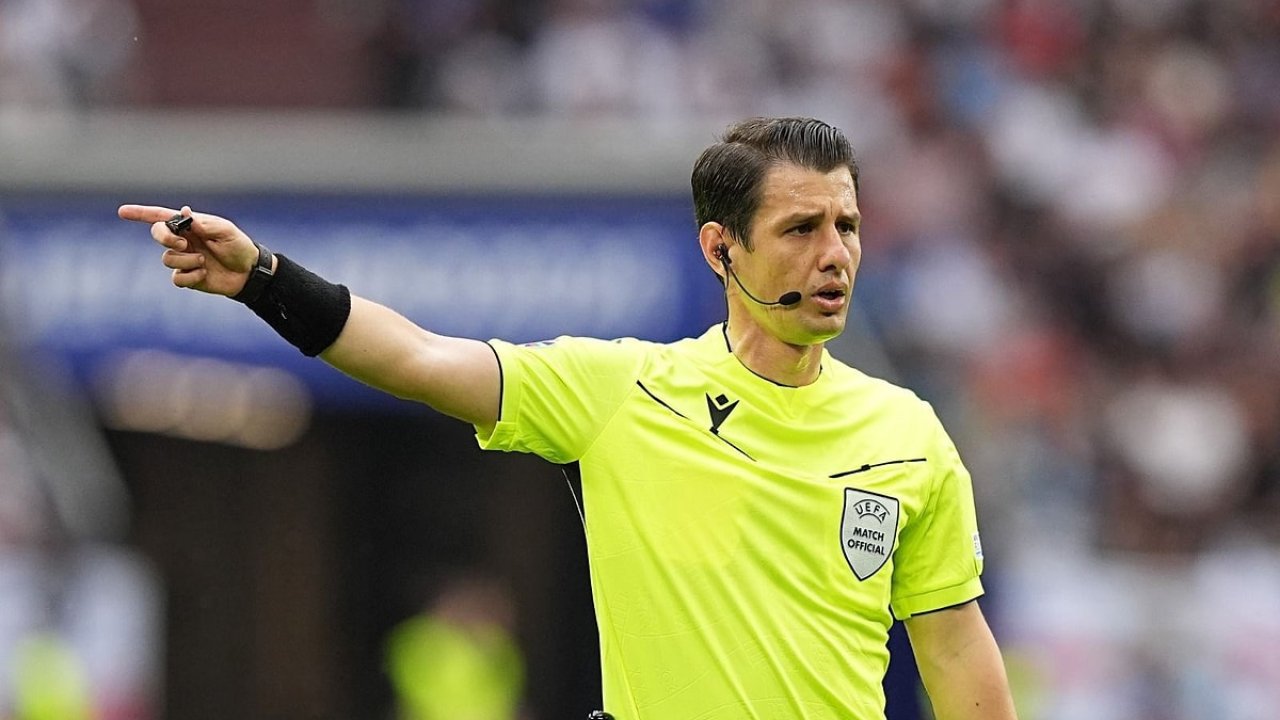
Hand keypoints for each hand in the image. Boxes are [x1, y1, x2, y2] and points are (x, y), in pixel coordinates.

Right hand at [118, 204, 262, 296]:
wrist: (248, 272)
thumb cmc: (239, 247)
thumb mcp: (226, 231)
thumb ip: (204, 224)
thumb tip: (184, 212)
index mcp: (190, 225)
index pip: (161, 217)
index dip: (140, 214)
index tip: (122, 211)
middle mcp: (183, 240)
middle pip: (157, 234)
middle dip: (164, 238)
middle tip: (183, 244)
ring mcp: (183, 258)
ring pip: (167, 258)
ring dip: (186, 260)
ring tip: (204, 261)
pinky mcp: (187, 276)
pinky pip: (176, 278)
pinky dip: (190, 276)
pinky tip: (204, 274)